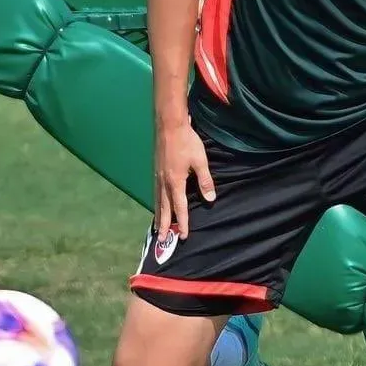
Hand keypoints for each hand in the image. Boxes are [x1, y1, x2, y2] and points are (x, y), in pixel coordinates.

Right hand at [154, 119, 215, 241]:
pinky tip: (158, 204)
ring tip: (158, 228)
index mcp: (175, 182)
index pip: (180, 208)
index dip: (183, 223)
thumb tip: (210, 200)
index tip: (184, 236)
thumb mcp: (200, 161)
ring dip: (158, 216)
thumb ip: (205, 181)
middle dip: (165, 225)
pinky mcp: (156, 171)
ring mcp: (157, 177)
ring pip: (158, 201)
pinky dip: (156, 203)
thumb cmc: (187, 142)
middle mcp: (163, 183)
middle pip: (164, 208)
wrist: (169, 126)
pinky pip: (155, 192)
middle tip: (163, 240)